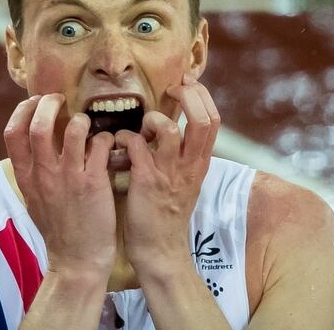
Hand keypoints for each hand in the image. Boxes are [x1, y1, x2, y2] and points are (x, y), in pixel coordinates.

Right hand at [4, 94, 116, 277]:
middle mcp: (44, 174)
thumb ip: (32, 173)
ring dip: (82, 119)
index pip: (11, 133)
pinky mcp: (94, 183)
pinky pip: (100, 145)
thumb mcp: (33, 199)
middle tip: (60, 100)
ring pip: (73, 129)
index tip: (34, 102)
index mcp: (26, 177)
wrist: (77, 261)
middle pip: (38, 125)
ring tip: (87, 124)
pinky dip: (106, 138)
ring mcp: (69, 178)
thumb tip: (34, 147)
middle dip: (49, 103)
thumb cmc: (58, 229)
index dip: (22, 111)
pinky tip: (109, 145)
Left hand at [115, 75, 220, 276]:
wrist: (159, 249)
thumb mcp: (186, 180)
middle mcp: (189, 165)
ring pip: (171, 129)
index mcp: (200, 162)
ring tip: (142, 128)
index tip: (185, 84)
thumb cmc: (167, 213)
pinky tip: (119, 145)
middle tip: (172, 90)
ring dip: (153, 119)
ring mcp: (169, 173)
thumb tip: (173, 125)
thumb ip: (183, 154)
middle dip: (188, 96)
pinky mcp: (146, 181)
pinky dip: (125, 138)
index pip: (214, 119)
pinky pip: (137, 145)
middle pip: (203, 119)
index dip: (201, 95)